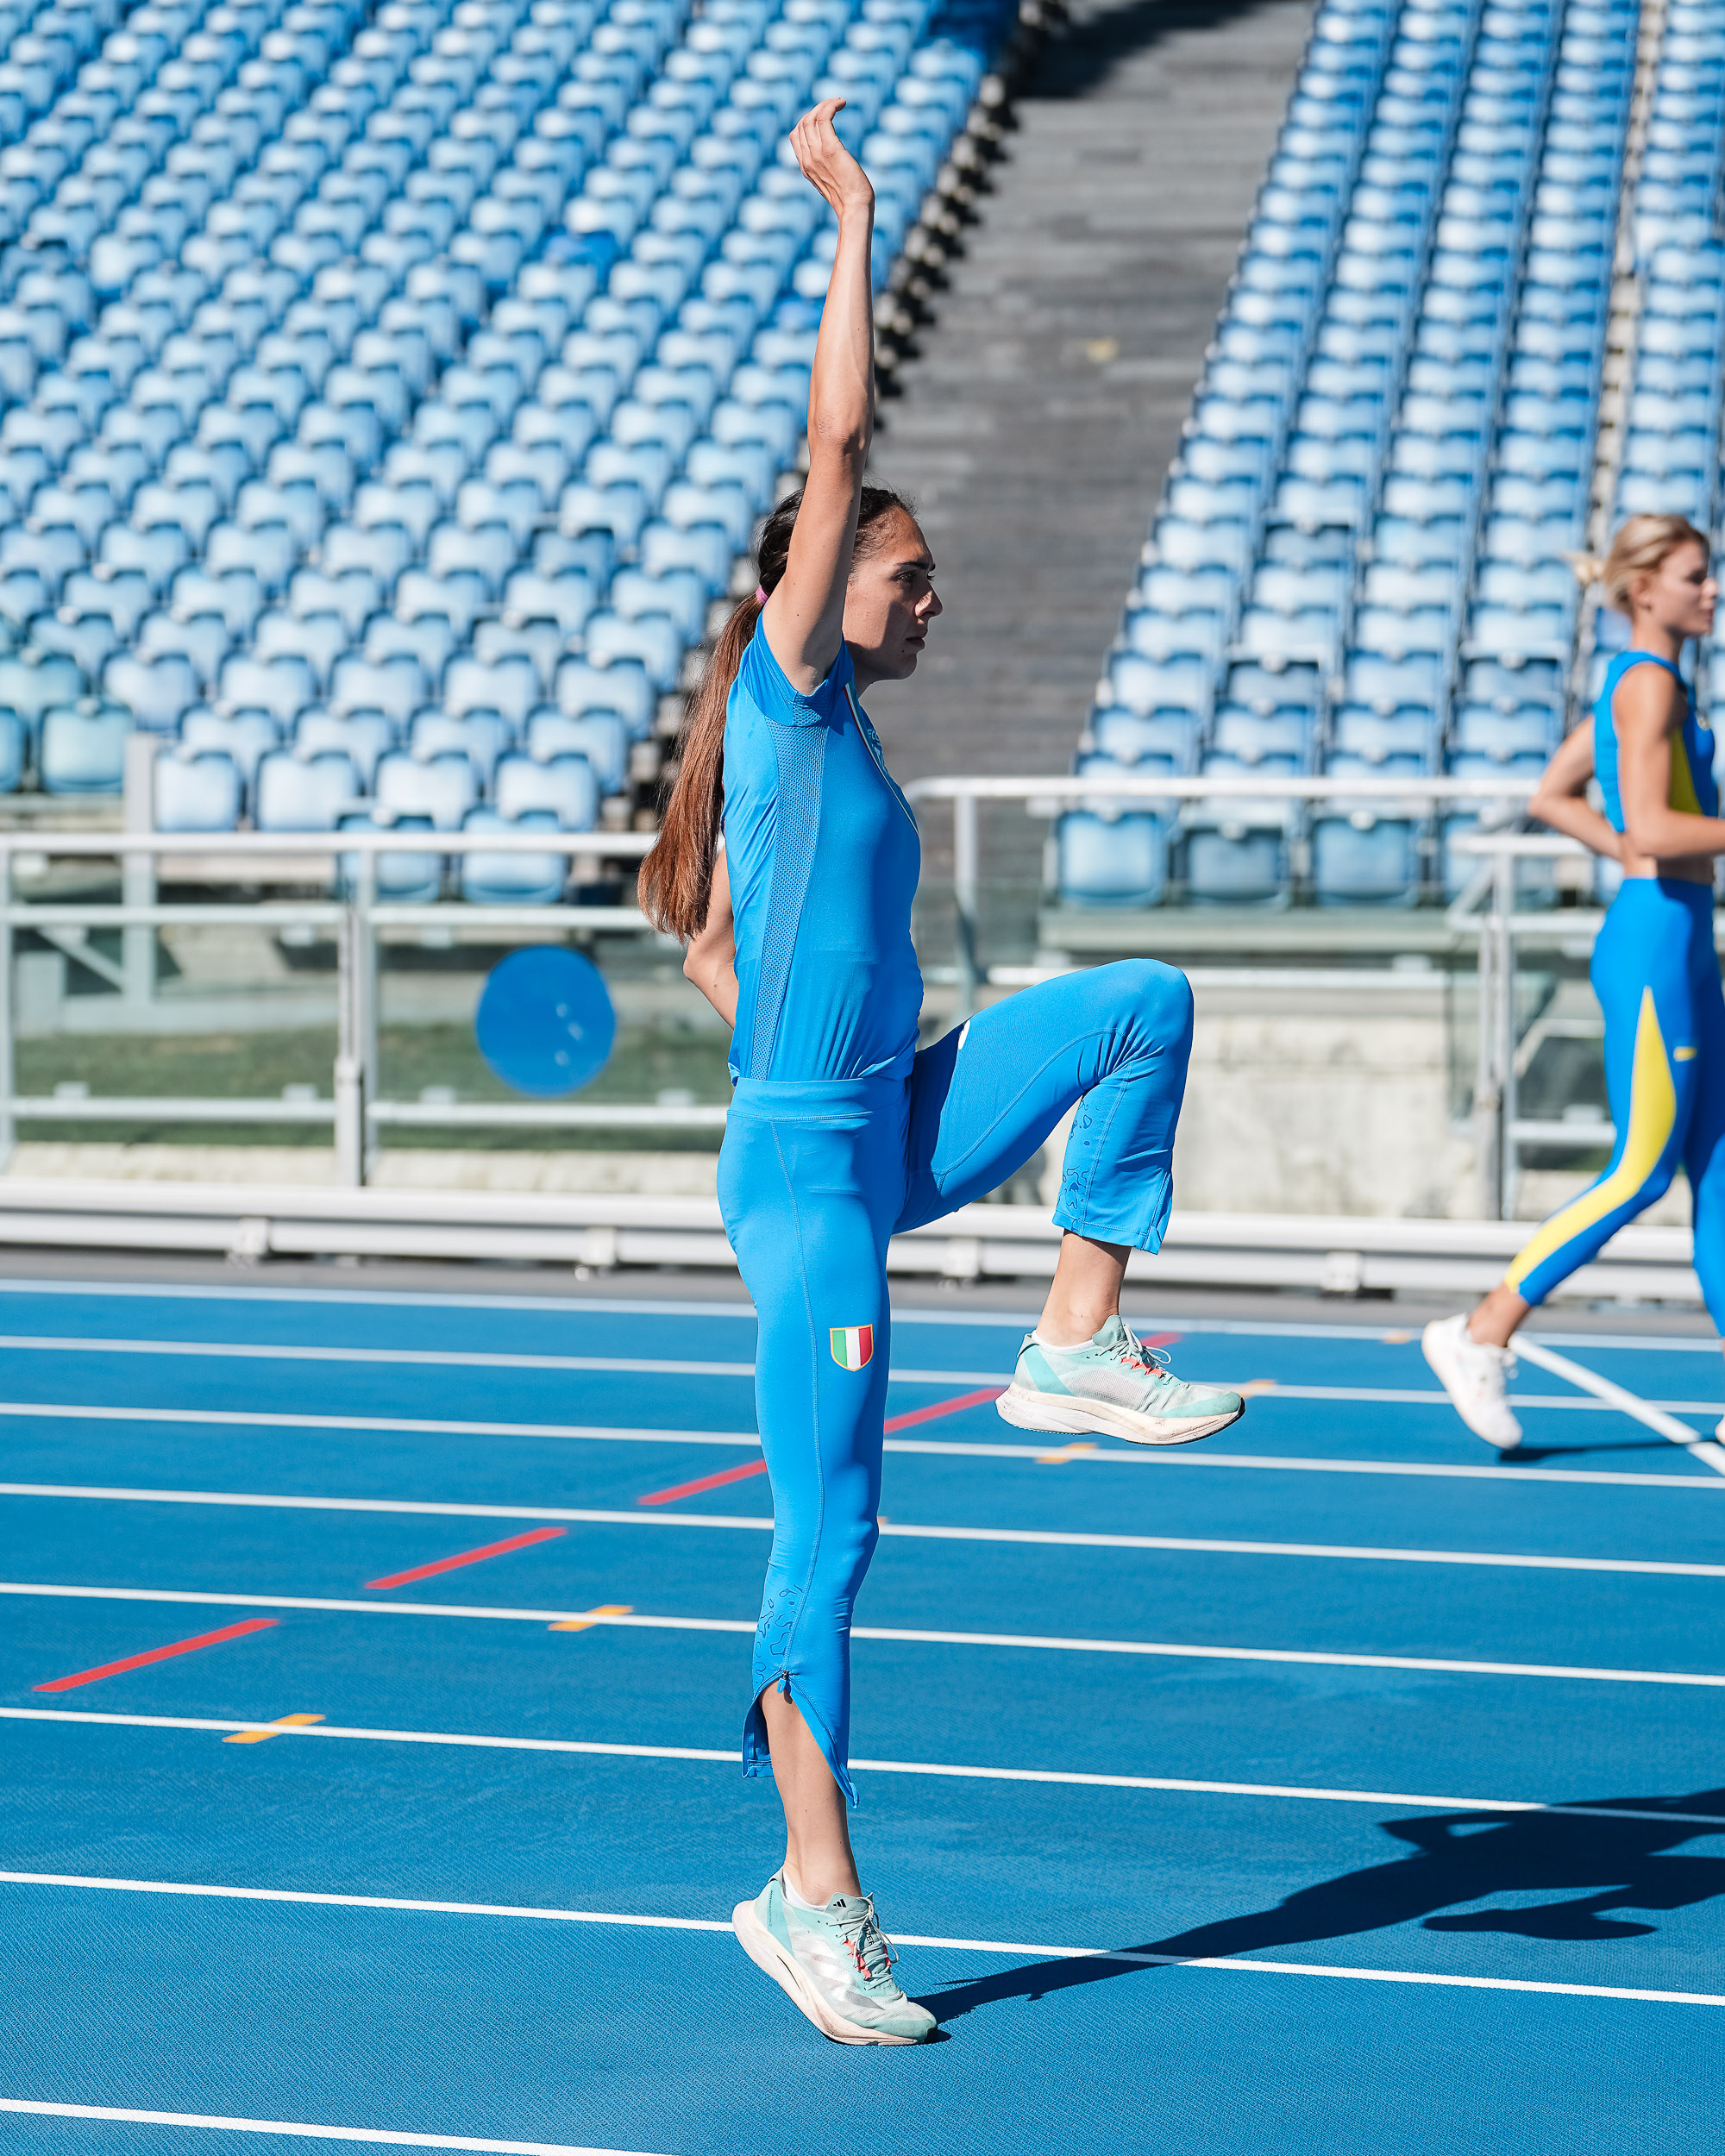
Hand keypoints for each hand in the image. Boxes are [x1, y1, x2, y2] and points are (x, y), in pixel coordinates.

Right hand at [788, 97, 872, 217]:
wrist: (855, 208)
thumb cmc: (851, 198)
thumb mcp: (833, 181)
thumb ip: (827, 167)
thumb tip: (836, 157)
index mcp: (805, 167)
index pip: (796, 134)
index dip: (808, 120)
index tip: (825, 117)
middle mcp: (807, 159)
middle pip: (803, 122)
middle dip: (818, 108)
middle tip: (835, 106)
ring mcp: (816, 154)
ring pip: (812, 117)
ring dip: (826, 104)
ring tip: (839, 102)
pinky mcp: (830, 149)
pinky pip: (824, 118)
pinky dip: (831, 105)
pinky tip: (842, 103)